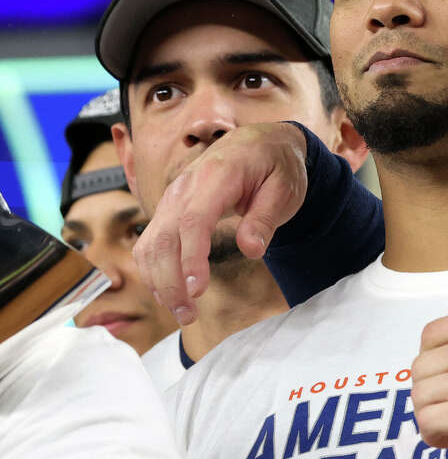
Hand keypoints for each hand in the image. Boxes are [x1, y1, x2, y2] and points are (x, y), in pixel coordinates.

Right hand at [133, 122, 307, 324]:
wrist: (260, 143)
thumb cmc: (275, 166)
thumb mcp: (285, 189)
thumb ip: (266, 219)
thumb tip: (251, 249)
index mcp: (215, 177)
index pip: (193, 221)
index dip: (191, 258)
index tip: (197, 291)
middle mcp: (184, 187)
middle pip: (164, 238)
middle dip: (170, 281)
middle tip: (188, 315)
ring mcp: (172, 198)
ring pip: (150, 244)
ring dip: (159, 281)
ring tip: (182, 312)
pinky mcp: (169, 210)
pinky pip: (151, 242)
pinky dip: (154, 270)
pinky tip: (170, 293)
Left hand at [412, 305, 447, 456]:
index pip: (432, 334)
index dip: (430, 357)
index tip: (439, 373)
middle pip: (422, 366)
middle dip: (428, 388)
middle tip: (443, 404)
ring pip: (421, 395)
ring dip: (428, 413)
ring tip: (445, 427)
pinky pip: (429, 422)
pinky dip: (432, 435)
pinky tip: (447, 441)